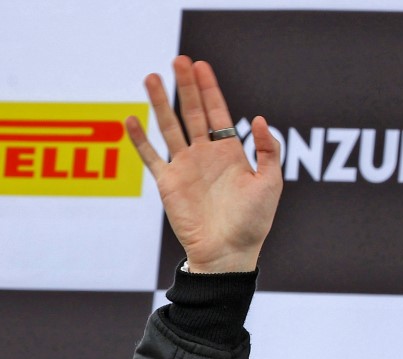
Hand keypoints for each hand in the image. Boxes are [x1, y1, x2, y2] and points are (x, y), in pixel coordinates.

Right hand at [126, 56, 282, 272]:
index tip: (202, 66)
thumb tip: (260, 119)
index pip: (218, 113)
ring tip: (151, 77)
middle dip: (186, 86)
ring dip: (159, 103)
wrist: (229, 252)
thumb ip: (268, 151)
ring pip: (169, 127)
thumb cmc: (254, 222)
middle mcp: (206, 156)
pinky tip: (130, 119)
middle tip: (179, 60)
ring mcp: (185, 167)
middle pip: (192, 113)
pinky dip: (139, 139)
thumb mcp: (270, 183)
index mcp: (230, 153)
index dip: (210, 90)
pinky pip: (150, 157)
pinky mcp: (168, 183)